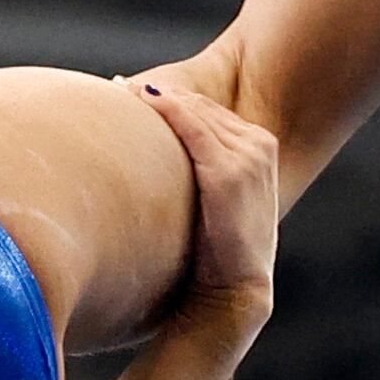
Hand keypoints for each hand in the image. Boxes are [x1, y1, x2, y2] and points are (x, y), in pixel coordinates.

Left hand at [141, 81, 278, 329]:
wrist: (232, 291)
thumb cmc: (213, 252)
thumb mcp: (213, 204)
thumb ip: (199, 174)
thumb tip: (157, 159)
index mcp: (259, 149)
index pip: (210, 113)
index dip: (172, 101)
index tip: (131, 92)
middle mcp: (259, 145)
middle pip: (201, 108)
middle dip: (162, 95)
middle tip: (120, 87)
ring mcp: (248, 157)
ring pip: (195, 113)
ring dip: (159, 99)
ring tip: (121, 91)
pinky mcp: (230, 173)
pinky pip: (192, 129)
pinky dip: (167, 111)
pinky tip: (140, 100)